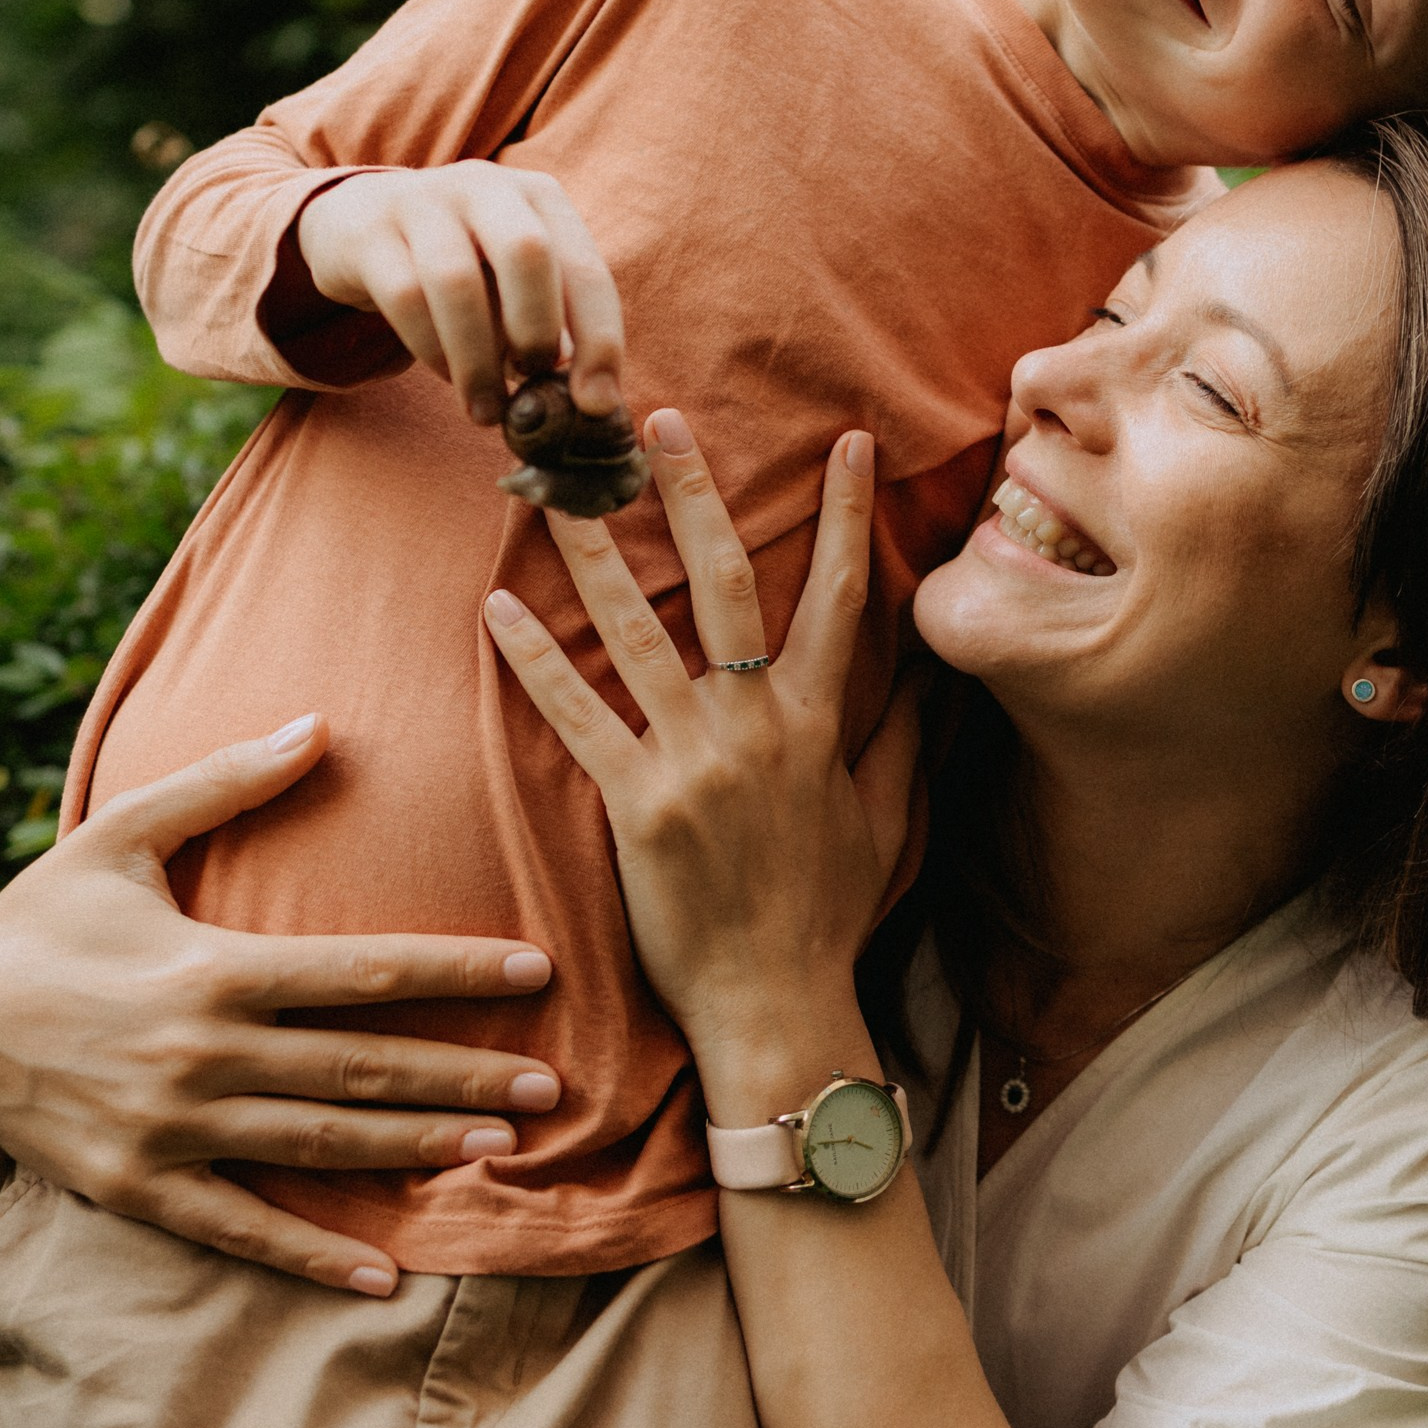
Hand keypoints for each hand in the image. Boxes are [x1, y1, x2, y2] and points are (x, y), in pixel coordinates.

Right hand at [0, 717, 562, 1294]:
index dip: (458, 971)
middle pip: (363, 1067)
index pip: (366, 970)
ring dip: (416, 1151)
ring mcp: (173, 1130)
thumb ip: (226, 782)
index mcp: (215, 967)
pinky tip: (384, 1277)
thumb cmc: (36, 923)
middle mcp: (205, 1054)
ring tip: (501, 1152)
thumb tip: (322, 723)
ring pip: (322, 1148)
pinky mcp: (140, 1190)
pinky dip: (314, 1259)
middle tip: (553, 1085)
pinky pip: (242, 1232)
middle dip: (464, 1075)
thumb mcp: (120, 836)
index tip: (538, 971)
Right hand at [296, 162, 624, 426]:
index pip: (586, 270)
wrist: (358, 221)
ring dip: (477, 360)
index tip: (596, 404)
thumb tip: (589, 398)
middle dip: (536, 330)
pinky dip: (430, 348)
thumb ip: (551, 324)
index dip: (599, 340)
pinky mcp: (369, 232)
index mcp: (540, 198)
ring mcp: (422, 201)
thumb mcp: (512, 280)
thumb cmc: (462, 264)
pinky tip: (445, 374)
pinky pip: (404, 296)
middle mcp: (486, 187)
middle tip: (531, 385)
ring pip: (456, 282)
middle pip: (527, 252)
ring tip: (486, 408)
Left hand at [482, 410, 920, 1092]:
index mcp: (818, 720)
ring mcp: (693, 760)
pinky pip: (575, 716)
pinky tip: (496, 611)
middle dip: (692, 495)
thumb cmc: (830, 914)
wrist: (778, 1004)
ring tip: (552, 494)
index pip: (839, 595)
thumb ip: (904, 732)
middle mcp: (756, 724)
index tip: (847, 441)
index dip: (846, 514)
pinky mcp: (635, 804)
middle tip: (656, 423)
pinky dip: (535, 662)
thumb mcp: (886, 817)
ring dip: (589, 555)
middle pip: (725, 583)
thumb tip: (932, 666)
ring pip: (634, 632)